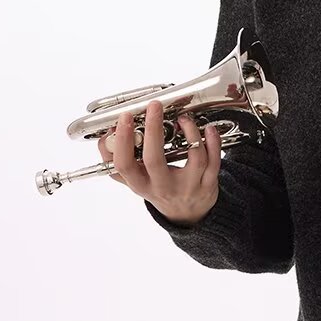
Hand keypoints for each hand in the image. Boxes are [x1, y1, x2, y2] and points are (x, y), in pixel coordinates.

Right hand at [97, 99, 221, 226]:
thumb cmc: (157, 189)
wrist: (186, 214)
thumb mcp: (134, 180)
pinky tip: (208, 129)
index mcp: (140, 184)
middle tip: (154, 106)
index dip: (123, 141)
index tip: (126, 117)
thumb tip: (106, 136)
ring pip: (194, 159)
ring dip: (190, 133)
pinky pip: (214, 162)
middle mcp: (162, 187)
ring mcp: (187, 187)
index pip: (124, 165)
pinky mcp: (207, 184)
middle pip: (154, 160)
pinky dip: (214, 143)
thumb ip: (115, 161)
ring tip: (183, 117)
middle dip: (153, 130)